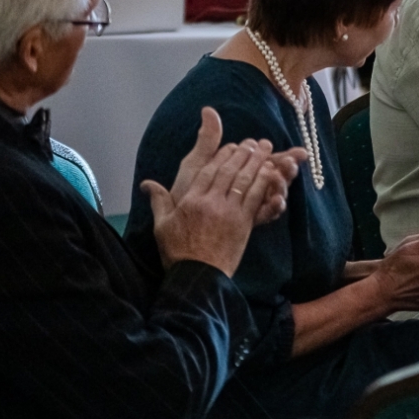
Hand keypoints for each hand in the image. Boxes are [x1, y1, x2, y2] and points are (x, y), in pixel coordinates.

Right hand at [143, 130, 281, 276]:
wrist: (198, 276)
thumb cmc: (178, 252)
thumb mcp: (162, 225)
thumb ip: (158, 201)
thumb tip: (146, 184)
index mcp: (191, 201)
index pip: (208, 171)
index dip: (221, 155)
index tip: (230, 145)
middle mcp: (211, 203)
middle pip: (229, 171)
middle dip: (242, 153)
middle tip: (253, 141)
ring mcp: (230, 212)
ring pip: (245, 180)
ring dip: (257, 162)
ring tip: (266, 148)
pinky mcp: (244, 223)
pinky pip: (256, 197)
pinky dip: (264, 182)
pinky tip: (271, 171)